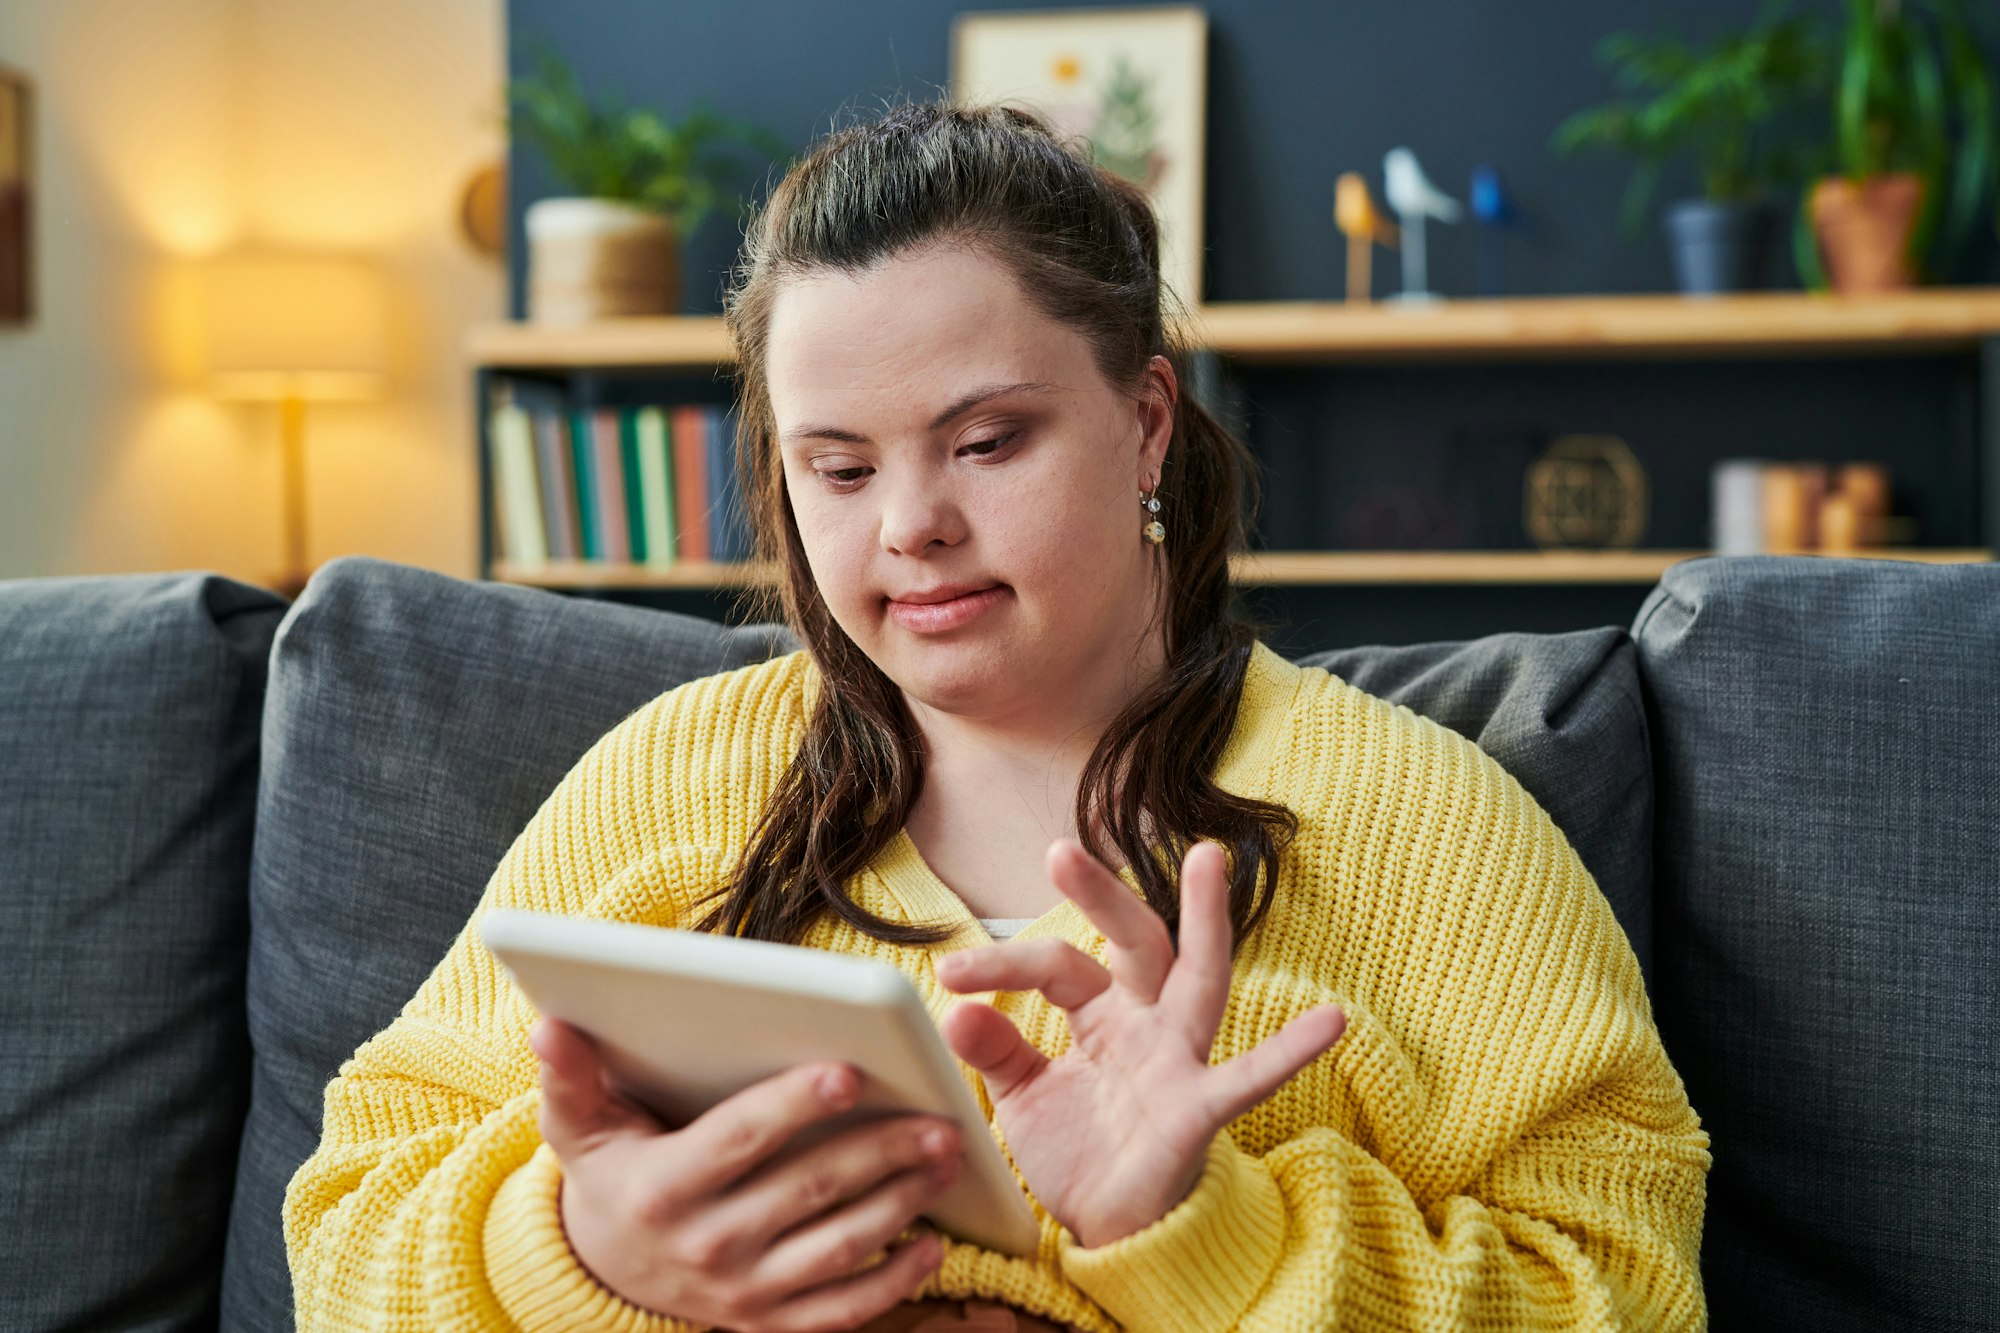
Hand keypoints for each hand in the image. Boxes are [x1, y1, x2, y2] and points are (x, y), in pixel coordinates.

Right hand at [530, 1018, 960, 1331]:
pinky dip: (893, 1283)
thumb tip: (550, 1024)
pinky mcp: (768, 1322)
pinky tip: (933, 1246)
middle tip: (938, 1119)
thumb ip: (572, 1075)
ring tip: (945, 1160)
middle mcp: (706, 1245)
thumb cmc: (611, 1172)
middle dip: (879, 1153)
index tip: (850, 1073)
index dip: (794, 1106)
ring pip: (837, 1248)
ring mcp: (741, 1292)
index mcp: (666, 1186)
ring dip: (900, 1205)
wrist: (605, 1267)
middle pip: (808, 1191)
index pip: (741, 1139)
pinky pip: (841, 1310)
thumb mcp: (579, 1125)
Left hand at [934, 839, 1345, 1247]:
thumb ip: (996, 1051)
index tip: (947, 975)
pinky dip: (1289, 1052)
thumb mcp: (1024, 1097)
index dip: (1001, 965)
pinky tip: (1330, 1021)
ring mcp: (1180, 1062)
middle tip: (1059, 852)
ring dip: (1205, 920)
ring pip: (1198, 978)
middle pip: (1133, 942)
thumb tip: (954, 1011)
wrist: (1111, 1235)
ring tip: (1209, 859)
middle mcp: (1147, 1023)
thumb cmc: (1080, 1152)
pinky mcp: (1200, 1110)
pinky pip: (1249, 1079)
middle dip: (1102, 895)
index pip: (1056, 966)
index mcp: (1104, 1012)